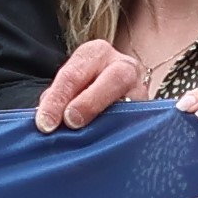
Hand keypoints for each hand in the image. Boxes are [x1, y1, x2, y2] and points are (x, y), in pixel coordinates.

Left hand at [34, 40, 157, 133]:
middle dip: (89, 103)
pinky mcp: (151, 110)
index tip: (45, 124)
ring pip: (133, 99)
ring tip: (92, 136)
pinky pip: (139, 121)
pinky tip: (109, 143)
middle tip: (71, 123)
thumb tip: (47, 119)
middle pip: (112, 79)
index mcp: (95, 53)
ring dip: (110, 119)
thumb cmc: (85, 92)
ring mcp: (141, 88)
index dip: (58, 99)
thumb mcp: (70, 88)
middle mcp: (123, 65)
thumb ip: (58, 99)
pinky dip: (124, 132)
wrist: (118, 96)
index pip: (73, 74)